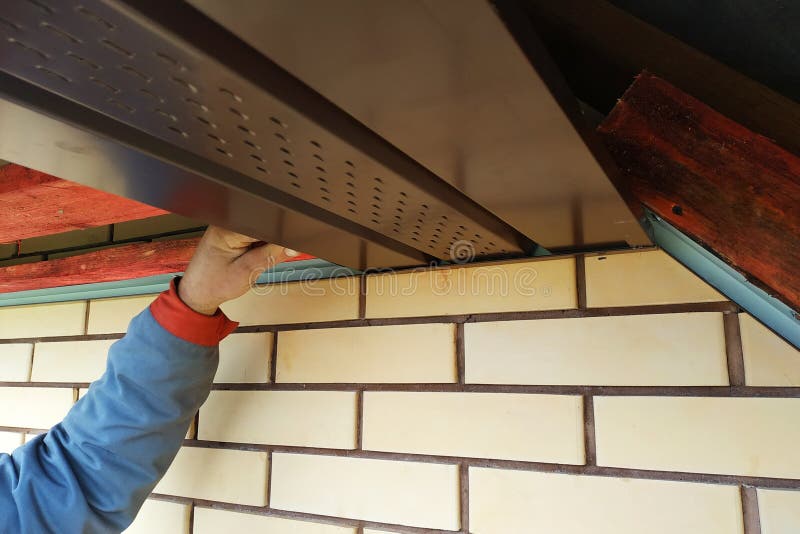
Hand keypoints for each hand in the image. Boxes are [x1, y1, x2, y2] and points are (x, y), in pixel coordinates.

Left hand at [178, 226, 297, 314]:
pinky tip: (246, 257)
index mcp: (228, 229)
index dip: (279, 237)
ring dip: (262, 246)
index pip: (265, 225)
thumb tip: (292, 245)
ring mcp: (227, 226)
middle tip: (258, 261)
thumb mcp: (248, 272)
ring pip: (260, 231)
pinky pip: (252, 236)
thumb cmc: (215, 284)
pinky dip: (255, 248)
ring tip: (248, 260)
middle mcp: (226, 222)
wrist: (197, 292)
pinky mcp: (230, 232)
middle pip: (263, 226)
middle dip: (270, 243)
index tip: (284, 250)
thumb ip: (272, 255)